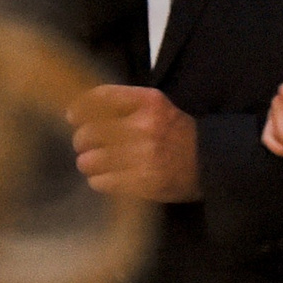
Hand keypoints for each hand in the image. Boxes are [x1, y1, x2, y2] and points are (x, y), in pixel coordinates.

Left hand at [69, 85, 200, 202]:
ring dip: (88, 163)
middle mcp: (145, 126)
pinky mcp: (143, 183)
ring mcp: (144, 156)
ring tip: (96, 164)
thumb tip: (79, 110)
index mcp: (148, 102)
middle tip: (85, 146)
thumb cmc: (175, 131)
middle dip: (81, 141)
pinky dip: (99, 180)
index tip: (73, 117)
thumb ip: (123, 103)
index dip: (79, 109)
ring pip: (90, 161)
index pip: (100, 99)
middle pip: (88, 133)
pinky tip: (106, 178)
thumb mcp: (156, 105)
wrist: (209, 161)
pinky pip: (101, 182)